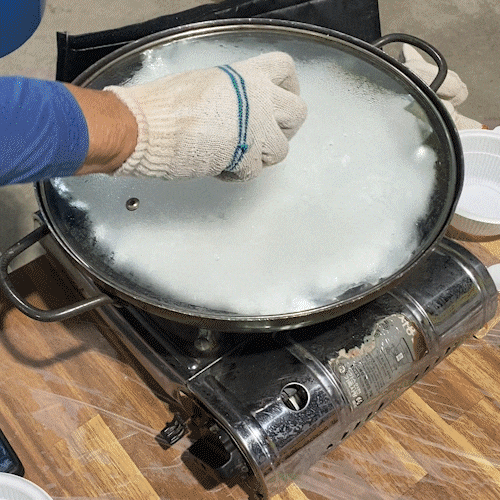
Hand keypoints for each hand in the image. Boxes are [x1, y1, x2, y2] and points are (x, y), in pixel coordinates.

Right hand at [104, 52, 306, 180]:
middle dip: (284, 128)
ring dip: (261, 155)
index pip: (285, 70)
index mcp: (247, 76)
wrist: (148, 127)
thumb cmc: (164, 106)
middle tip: (265, 134)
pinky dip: (238, 174)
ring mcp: (256, 130)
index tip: (282, 98)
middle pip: (298, 113)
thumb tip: (237, 107)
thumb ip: (231, 95)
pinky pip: (254, 172)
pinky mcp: (247, 158)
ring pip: (281, 149)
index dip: (288, 87)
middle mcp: (259, 100)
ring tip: (237, 154)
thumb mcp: (205, 85)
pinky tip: (221, 167)